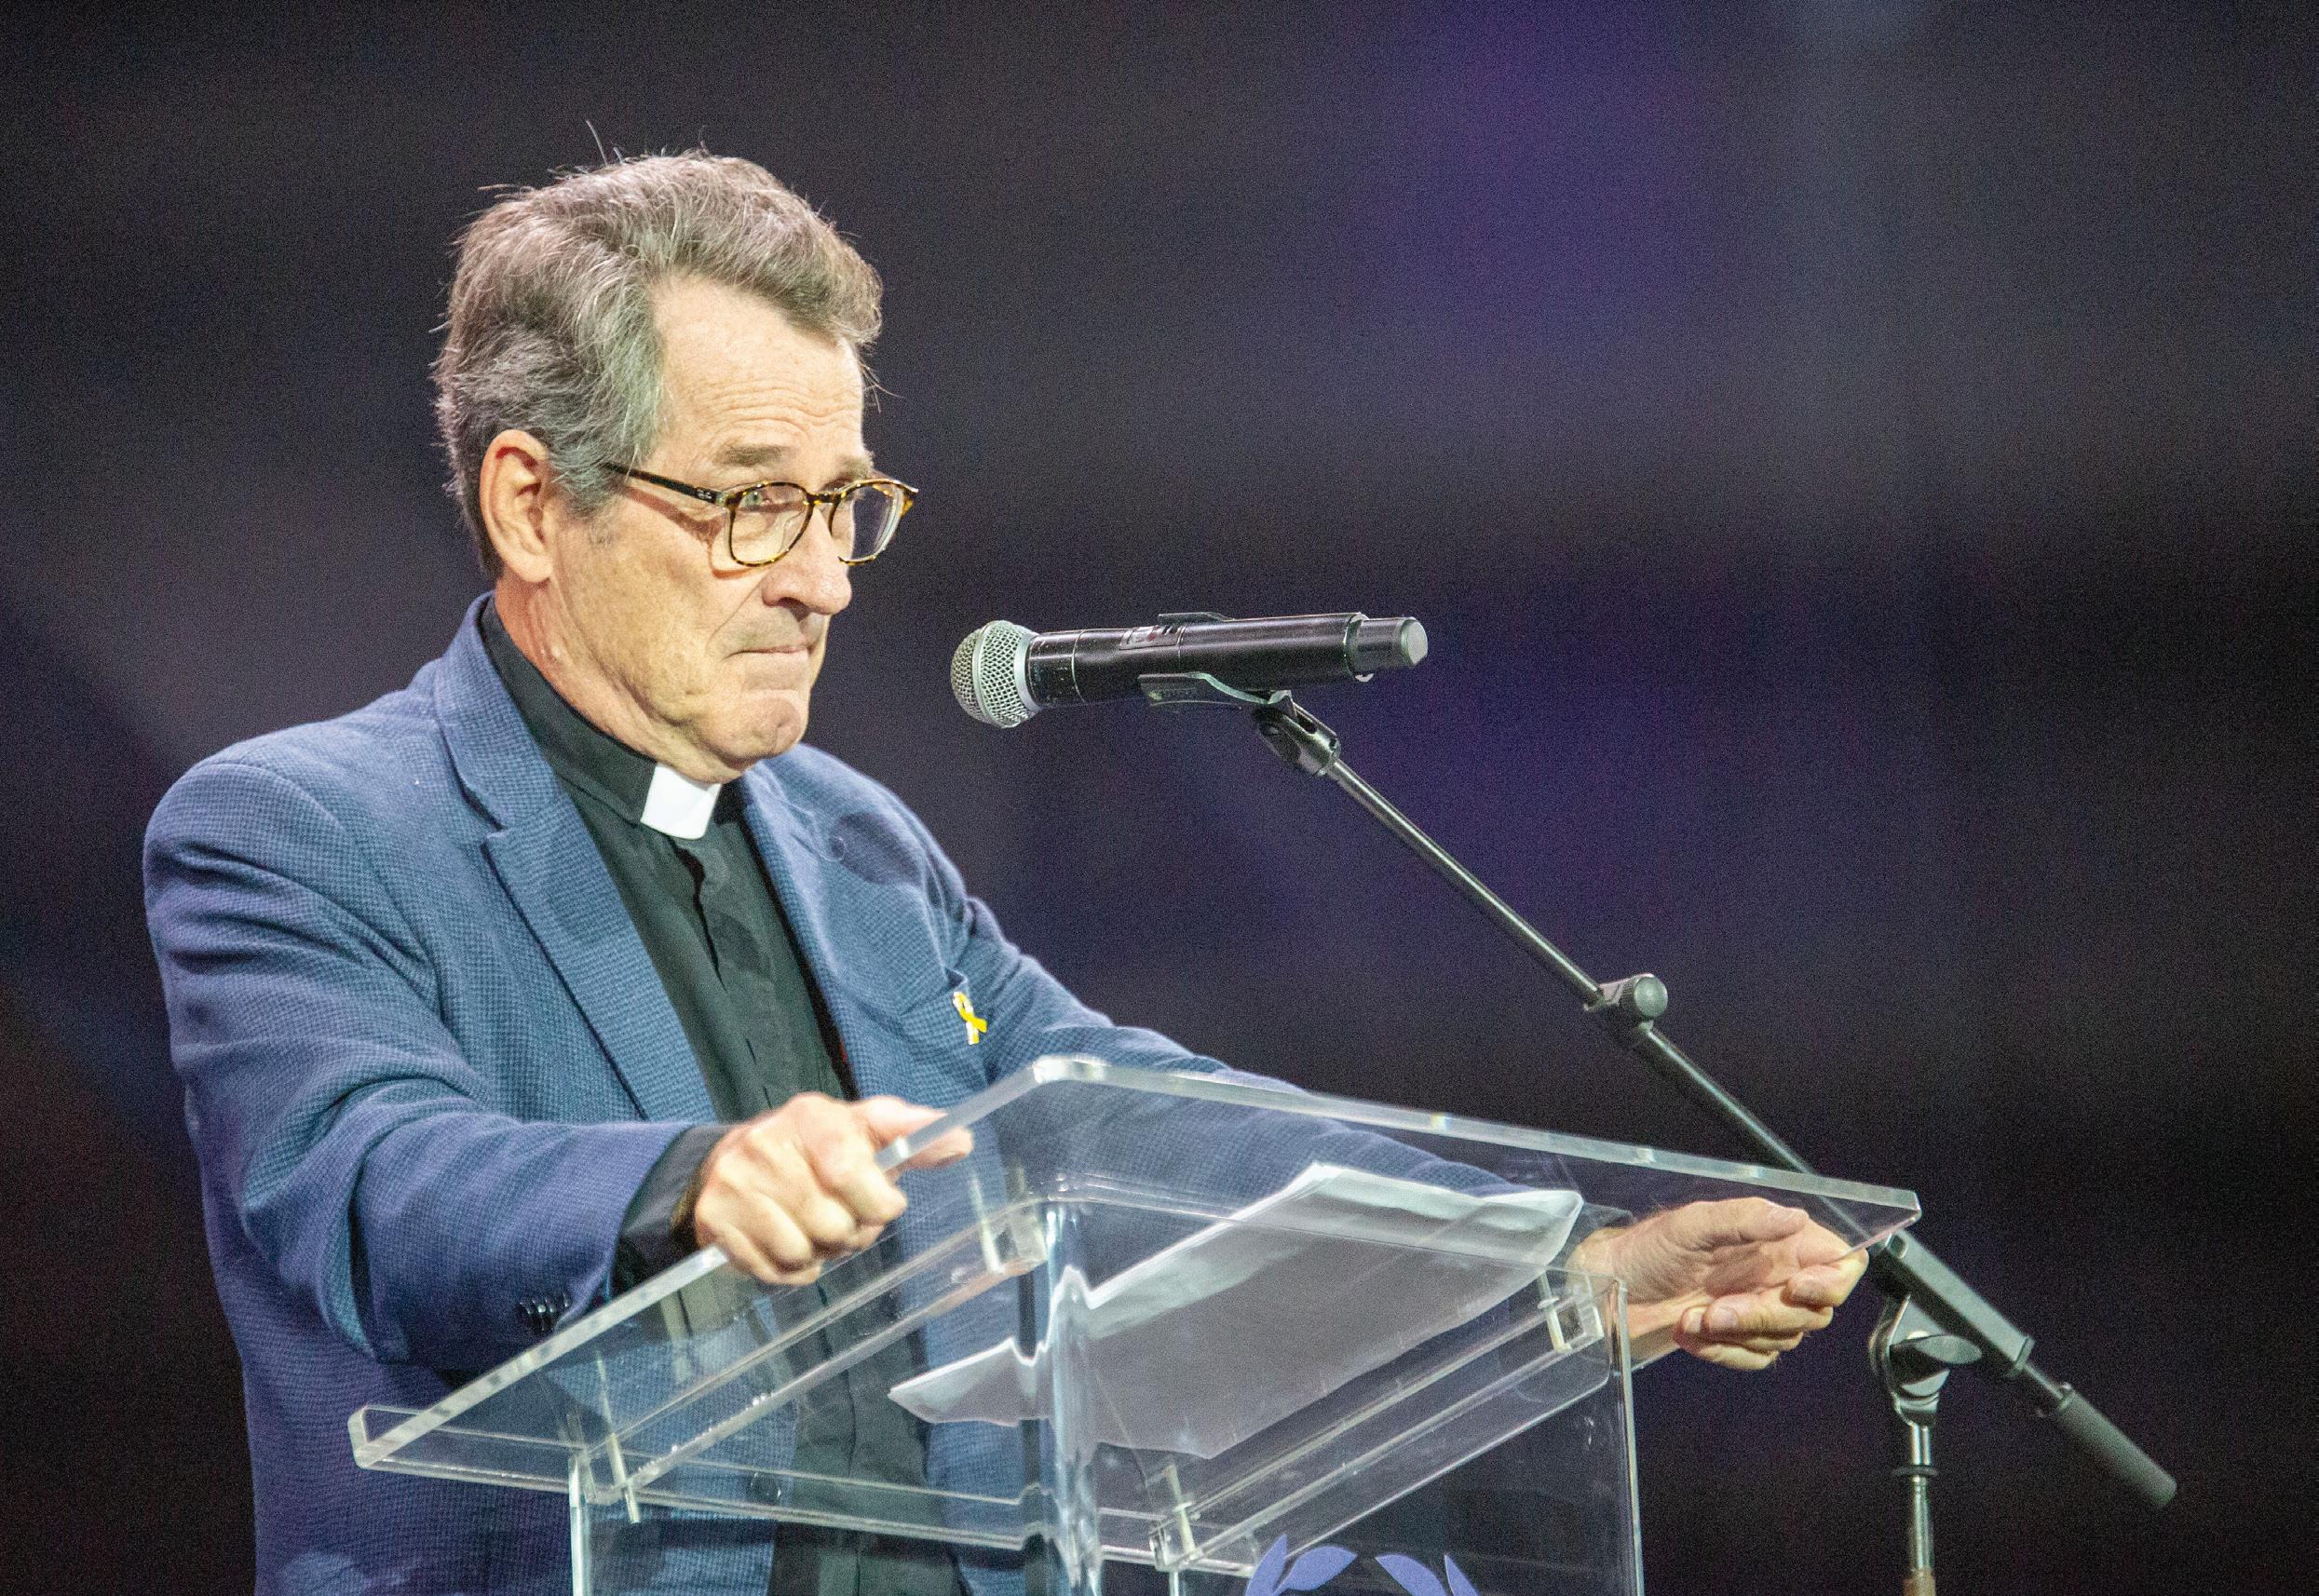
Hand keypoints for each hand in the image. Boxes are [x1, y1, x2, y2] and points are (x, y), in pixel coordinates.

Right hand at [686, 1093, 971, 1284]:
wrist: (733, 1160)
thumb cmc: (815, 1146)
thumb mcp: (863, 1129)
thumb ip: (911, 1135)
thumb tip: (961, 1141)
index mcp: (811, 1116)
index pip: (850, 1172)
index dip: (878, 1203)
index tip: (885, 1204)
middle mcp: (765, 1145)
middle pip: (832, 1224)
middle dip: (852, 1233)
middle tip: (845, 1218)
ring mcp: (735, 1184)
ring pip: (803, 1252)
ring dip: (822, 1253)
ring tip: (817, 1229)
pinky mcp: (715, 1221)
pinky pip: (775, 1272)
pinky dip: (794, 1270)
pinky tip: (790, 1243)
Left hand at [1564, 1196, 1867, 1369]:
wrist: (1612, 1288)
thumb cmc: (1650, 1247)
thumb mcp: (1693, 1224)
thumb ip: (1744, 1219)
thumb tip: (1794, 1217)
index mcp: (1778, 1242)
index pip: (1839, 1263)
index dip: (1831, 1280)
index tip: (1795, 1288)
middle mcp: (1777, 1276)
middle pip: (1815, 1312)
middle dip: (1765, 1315)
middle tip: (1717, 1308)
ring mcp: (1760, 1310)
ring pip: (1785, 1339)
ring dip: (1736, 1334)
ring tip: (1691, 1317)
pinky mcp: (1740, 1340)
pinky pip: (1756, 1359)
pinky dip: (1723, 1352)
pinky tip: (1689, 1333)